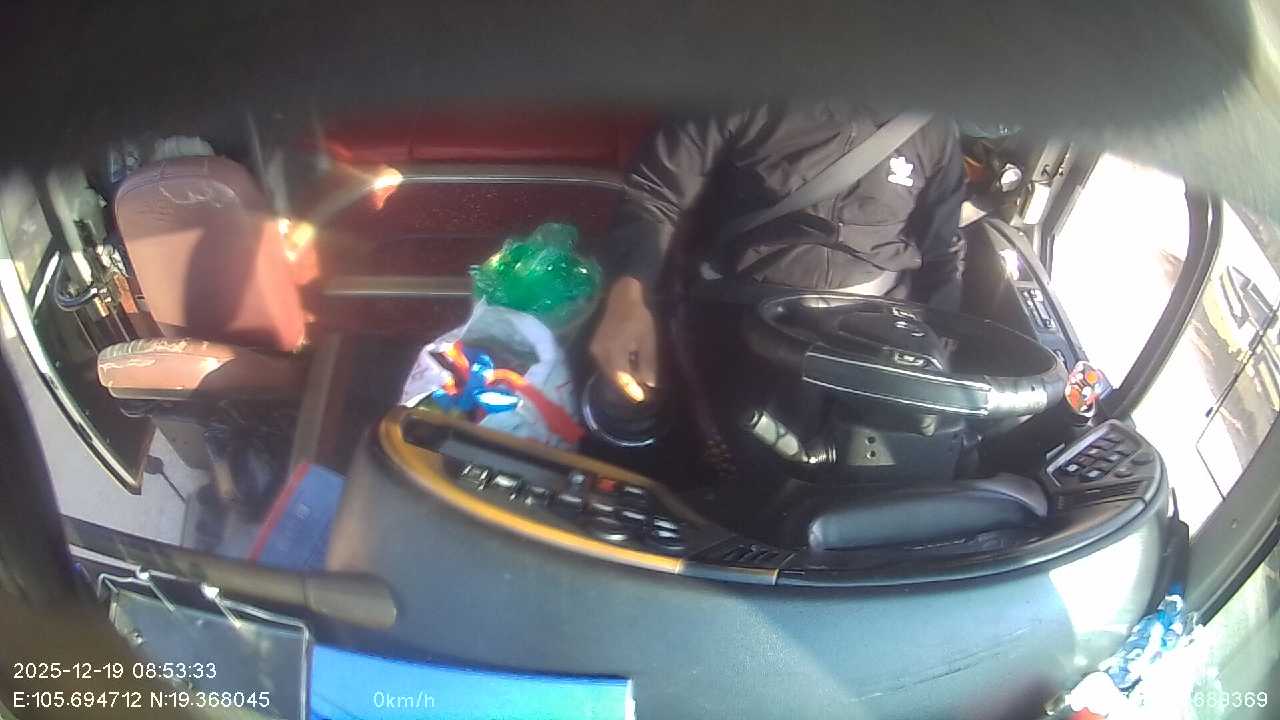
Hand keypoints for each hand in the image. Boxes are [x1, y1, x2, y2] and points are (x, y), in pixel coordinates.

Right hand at [589, 277, 657, 395]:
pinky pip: (606, 364)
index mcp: (614, 351)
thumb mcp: (648, 339)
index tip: (641, 399)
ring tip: (635, 384)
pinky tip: (627, 369)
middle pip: (613, 377)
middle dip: (626, 387)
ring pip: (609, 371)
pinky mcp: (595, 346)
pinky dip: (616, 369)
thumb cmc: (638, 316)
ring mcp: (595, 350)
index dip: (631, 391)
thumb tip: (649, 384)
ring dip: (621, 378)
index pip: (621, 378)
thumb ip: (648, 363)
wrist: (621, 296)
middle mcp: (601, 353)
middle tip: (640, 394)